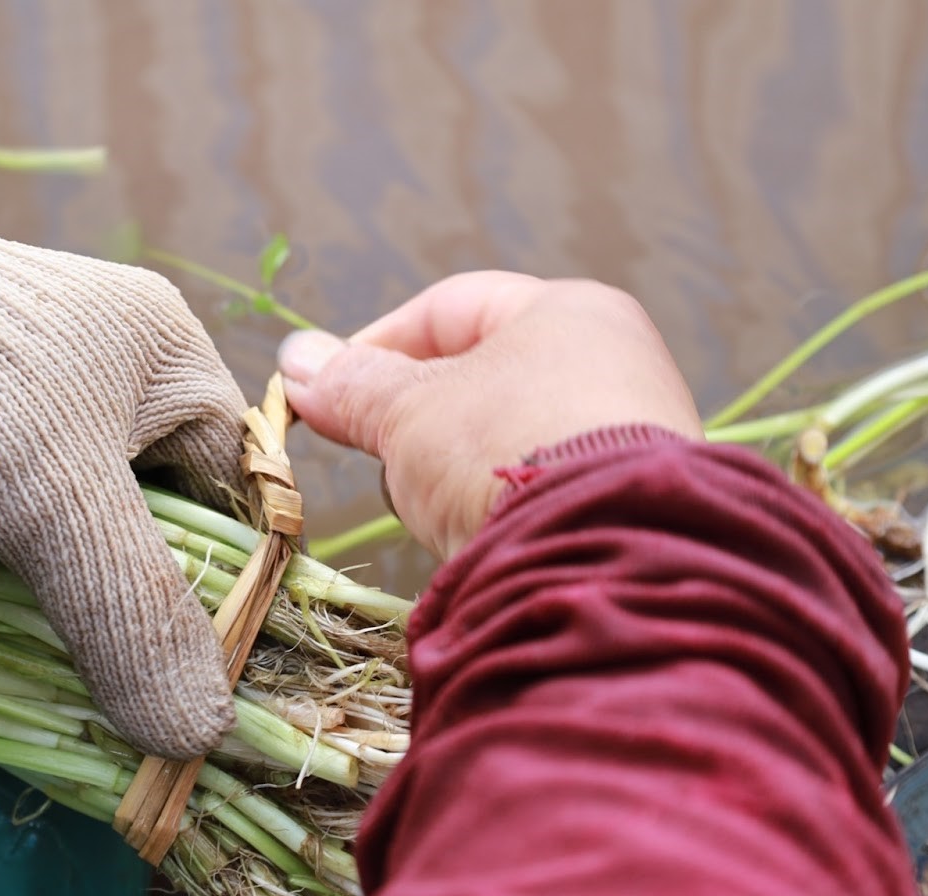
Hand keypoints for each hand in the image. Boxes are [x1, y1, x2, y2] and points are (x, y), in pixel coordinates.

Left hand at [0, 200, 245, 758]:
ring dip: (83, 628)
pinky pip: (22, 557)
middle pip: (164, 533)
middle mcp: (110, 389)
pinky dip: (22, 613)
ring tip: (92, 715)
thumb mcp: (49, 494)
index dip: (241, 593)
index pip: (239, 496)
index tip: (228, 694)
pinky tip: (22, 671)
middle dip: (154, 623)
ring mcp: (32, 430)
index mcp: (162, 357)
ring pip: (87, 554)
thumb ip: (132, 609)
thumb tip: (201, 733)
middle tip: (155, 723)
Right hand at [278, 272, 702, 560]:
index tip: (325, 393)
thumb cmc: (504, 449)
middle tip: (378, 456)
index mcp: (566, 310)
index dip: (374, 348)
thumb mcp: (409, 411)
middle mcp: (611, 360)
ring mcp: (631, 434)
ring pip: (505, 439)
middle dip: (415, 419)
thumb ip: (353, 386)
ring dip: (453, 469)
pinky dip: (496, 505)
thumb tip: (296, 360)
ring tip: (432, 506)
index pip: (447, 310)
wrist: (607, 553)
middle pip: (478, 378)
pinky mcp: (630, 501)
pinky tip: (474, 535)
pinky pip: (538, 489)